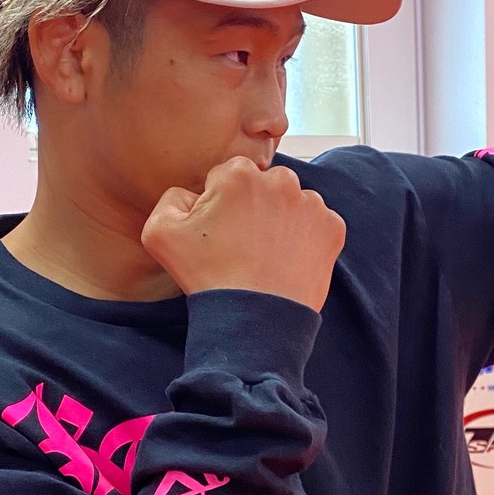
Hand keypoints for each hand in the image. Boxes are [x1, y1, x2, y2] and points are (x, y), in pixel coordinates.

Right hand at [141, 157, 345, 312]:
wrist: (254, 320)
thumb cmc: (208, 277)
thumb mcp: (160, 233)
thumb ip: (172, 197)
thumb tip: (194, 194)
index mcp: (240, 174)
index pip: (227, 175)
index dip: (219, 203)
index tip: (220, 231)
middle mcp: (281, 181)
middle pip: (263, 185)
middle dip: (253, 205)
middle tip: (243, 243)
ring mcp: (311, 205)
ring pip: (292, 202)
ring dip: (281, 219)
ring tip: (267, 254)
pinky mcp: (332, 228)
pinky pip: (317, 224)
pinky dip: (306, 237)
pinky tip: (287, 259)